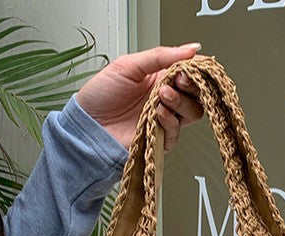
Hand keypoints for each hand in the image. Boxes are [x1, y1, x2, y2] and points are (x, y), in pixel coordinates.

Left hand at [76, 44, 203, 151]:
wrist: (88, 124)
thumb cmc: (101, 94)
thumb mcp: (129, 65)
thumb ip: (160, 56)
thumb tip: (190, 49)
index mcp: (160, 77)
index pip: (190, 73)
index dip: (195, 70)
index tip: (189, 67)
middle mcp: (165, 98)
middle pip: (196, 95)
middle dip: (190, 87)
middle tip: (177, 81)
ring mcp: (163, 119)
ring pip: (191, 113)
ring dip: (180, 103)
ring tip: (161, 96)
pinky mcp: (159, 138)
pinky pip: (176, 133)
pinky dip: (169, 122)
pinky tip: (157, 113)